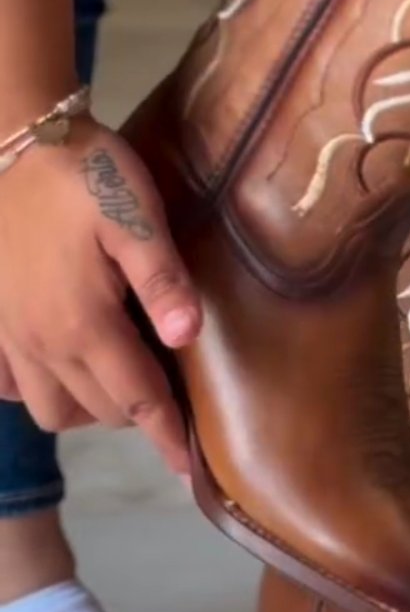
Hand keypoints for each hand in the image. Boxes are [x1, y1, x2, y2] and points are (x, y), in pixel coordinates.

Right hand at [0, 116, 200, 473]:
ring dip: (89, 408)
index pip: (137, 399)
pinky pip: (12, 383)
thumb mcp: (136, 217)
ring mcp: (10, 335)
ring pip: (51, 407)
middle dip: (138, 416)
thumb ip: (163, 280)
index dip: (166, 435)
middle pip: (98, 409)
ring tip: (123, 383)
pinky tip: (63, 367)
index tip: (190, 468)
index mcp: (86, 323)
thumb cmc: (84, 176)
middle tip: (171, 401)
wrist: (14, 143)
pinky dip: (41, 390)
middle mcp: (44, 343)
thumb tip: (188, 337)